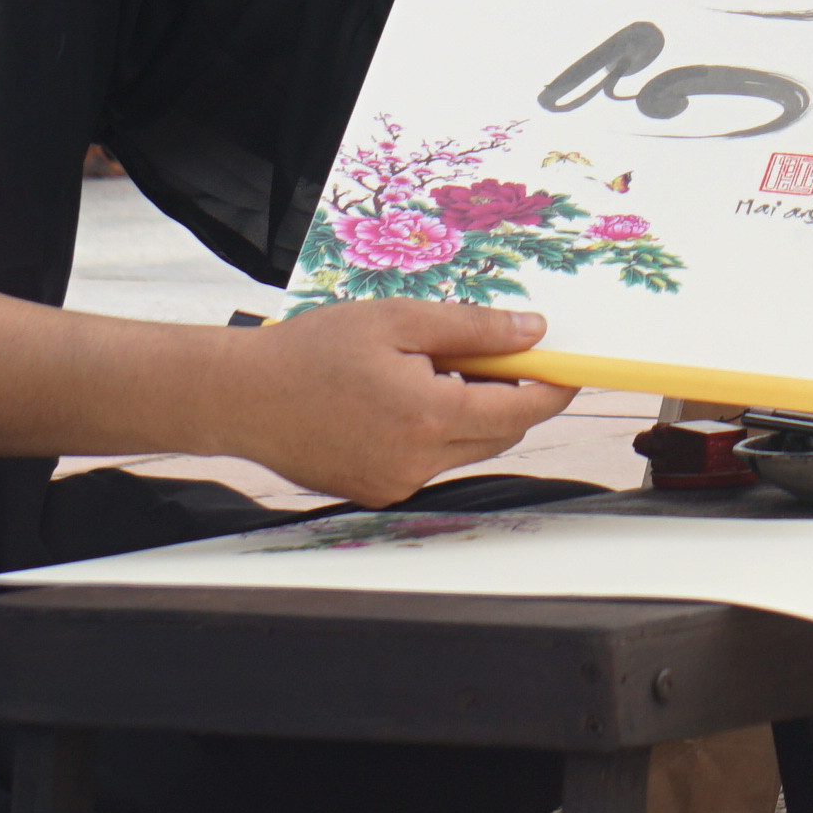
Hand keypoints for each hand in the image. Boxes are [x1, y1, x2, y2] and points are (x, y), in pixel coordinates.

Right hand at [237, 301, 577, 505]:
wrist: (243, 396)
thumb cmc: (310, 352)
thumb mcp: (398, 320)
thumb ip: (472, 328)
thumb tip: (531, 333)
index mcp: (427, 417)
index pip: (519, 411)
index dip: (551, 389)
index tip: (568, 370)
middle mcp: (417, 462)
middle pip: (497, 434)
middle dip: (506, 395)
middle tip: (487, 354)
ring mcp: (396, 484)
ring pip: (465, 450)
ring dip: (468, 414)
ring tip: (427, 371)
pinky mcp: (377, 492)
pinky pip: (430, 462)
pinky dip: (434, 433)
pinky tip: (399, 399)